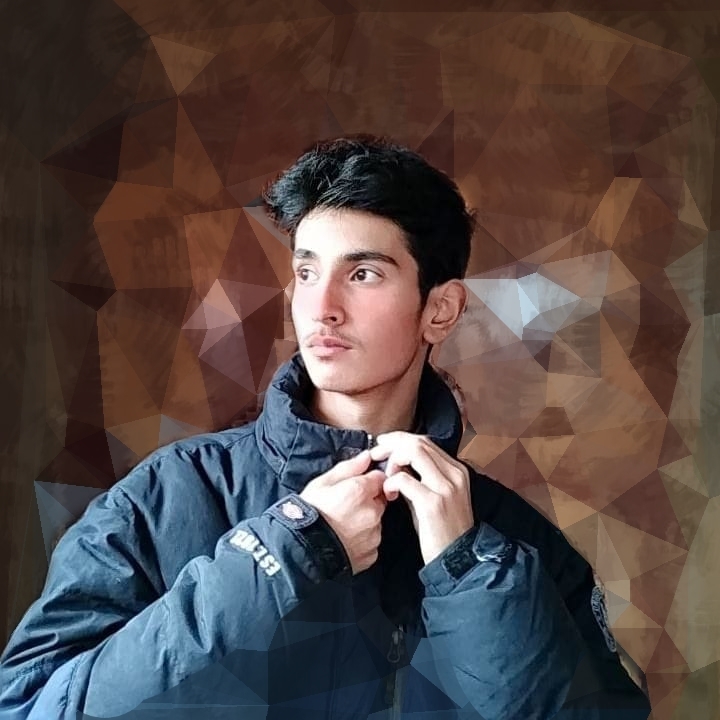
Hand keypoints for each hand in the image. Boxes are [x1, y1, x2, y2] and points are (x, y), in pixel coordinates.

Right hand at [300, 450, 386, 574]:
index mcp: (360, 491)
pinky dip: (362, 541)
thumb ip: (348, 468)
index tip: (356, 486)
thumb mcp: (321, 483)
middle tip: (344, 507)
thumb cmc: (307, 514)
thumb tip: (366, 457)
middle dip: (367, 502)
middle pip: (379, 501)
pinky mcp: (371, 555)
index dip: (368, 481)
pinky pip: (371, 542)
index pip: (380, 478)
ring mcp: (373, 536)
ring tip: (342, 526)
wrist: (299, 551)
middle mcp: (371, 513)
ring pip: (376, 522)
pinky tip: (344, 540)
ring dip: (365, 522)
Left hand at [369, 433, 473, 565]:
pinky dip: (391, 482)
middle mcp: (454, 474)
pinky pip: (404, 479)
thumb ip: (421, 477)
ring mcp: (446, 488)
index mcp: (457, 470)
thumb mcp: (436, 497)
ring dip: (392, 461)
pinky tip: (389, 494)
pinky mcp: (433, 503)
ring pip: (413, 452)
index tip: (383, 445)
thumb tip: (397, 462)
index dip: (400, 439)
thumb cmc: (441, 530)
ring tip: (385, 478)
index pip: (425, 442)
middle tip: (376, 454)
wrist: (457, 559)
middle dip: (392, 445)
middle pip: (418, 443)